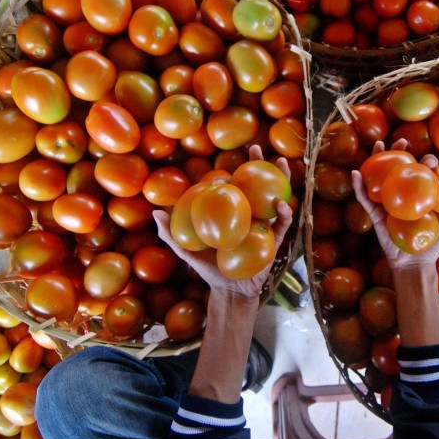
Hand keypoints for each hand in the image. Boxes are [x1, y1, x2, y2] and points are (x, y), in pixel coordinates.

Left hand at [153, 145, 294, 298]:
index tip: (223, 172)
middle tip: (256, 147)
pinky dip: (283, 213)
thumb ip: (171, 234)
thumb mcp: (187, 251)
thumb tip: (155, 213)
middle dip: (257, 164)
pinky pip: (282, 224)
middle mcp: (248, 215)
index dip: (230, 175)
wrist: (229, 291)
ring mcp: (263, 225)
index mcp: (230, 213)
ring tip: (280, 162)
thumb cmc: (208, 270)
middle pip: (255, 184)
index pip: (232, 188)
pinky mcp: (274, 240)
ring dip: (280, 178)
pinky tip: (281, 203)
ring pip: (273, 196)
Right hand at [352, 141, 438, 273]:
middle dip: (399, 151)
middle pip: (399, 167)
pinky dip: (358, 186)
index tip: (429, 160)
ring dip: (376, 159)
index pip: (422, 172)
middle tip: (402, 141)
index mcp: (420, 193)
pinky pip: (364, 199)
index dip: (425, 162)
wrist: (417, 263)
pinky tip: (355, 174)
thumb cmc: (437, 242)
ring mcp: (388, 202)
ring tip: (378, 144)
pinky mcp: (375, 214)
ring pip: (380, 177)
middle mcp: (403, 194)